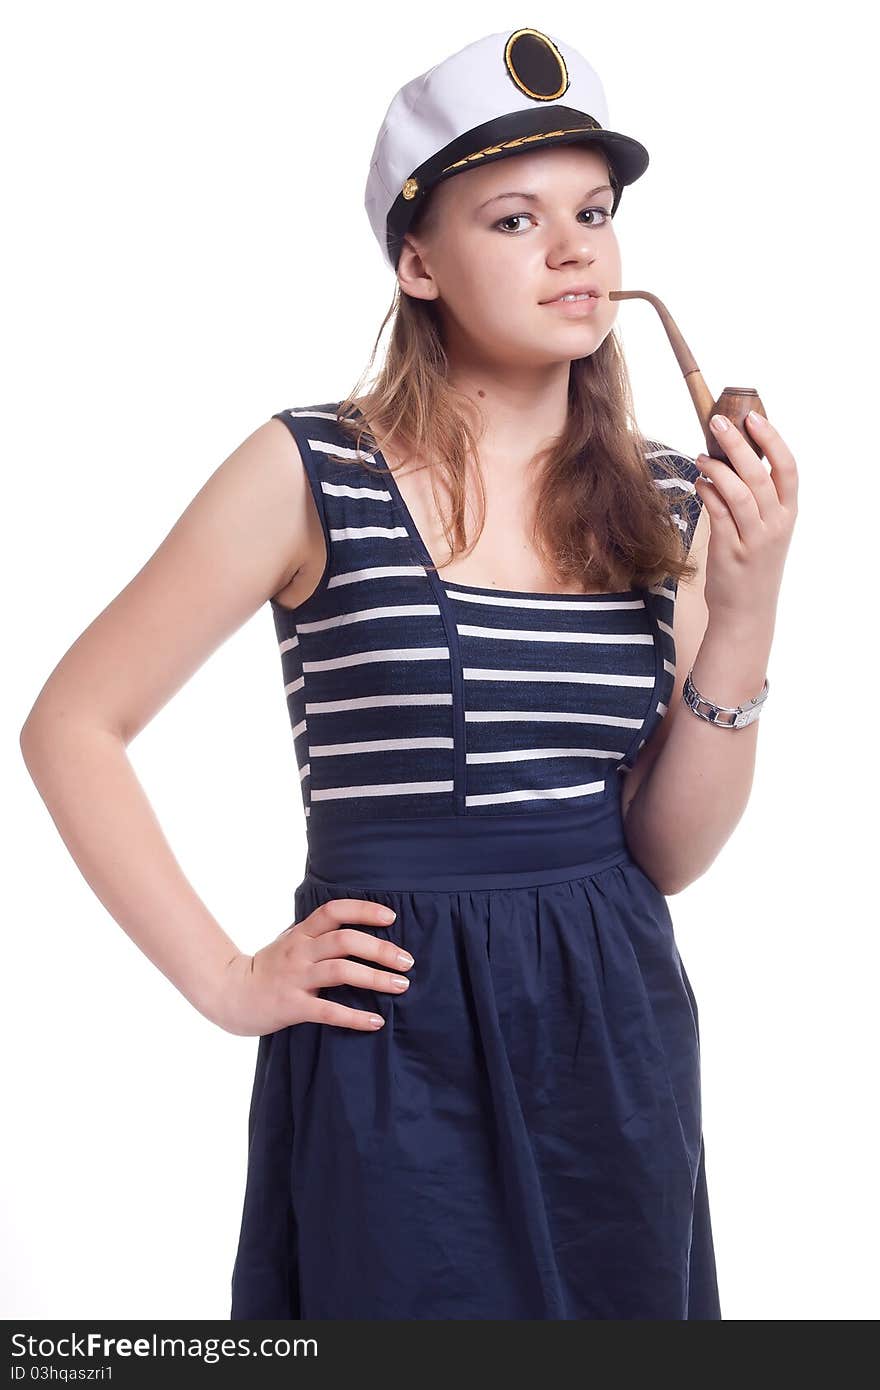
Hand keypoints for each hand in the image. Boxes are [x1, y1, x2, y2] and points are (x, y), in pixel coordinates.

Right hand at [212, 899, 413, 1036]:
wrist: (229, 994)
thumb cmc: (268, 968)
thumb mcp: (290, 942)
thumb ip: (317, 935)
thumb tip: (359, 929)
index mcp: (301, 933)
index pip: (334, 910)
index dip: (364, 910)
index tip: (391, 918)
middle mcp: (300, 951)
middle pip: (345, 941)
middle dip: (381, 949)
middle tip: (407, 961)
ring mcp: (295, 978)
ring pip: (341, 971)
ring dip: (376, 978)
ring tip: (401, 986)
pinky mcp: (292, 1006)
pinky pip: (328, 1010)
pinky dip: (355, 1016)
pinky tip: (376, 1021)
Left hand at [694, 411, 797, 629]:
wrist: (746, 611)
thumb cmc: (752, 564)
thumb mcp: (765, 530)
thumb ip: (756, 499)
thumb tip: (732, 460)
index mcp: (788, 514)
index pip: (788, 468)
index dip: (772, 440)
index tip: (754, 418)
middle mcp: (776, 524)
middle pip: (759, 475)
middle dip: (737, 444)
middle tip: (717, 423)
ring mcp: (754, 538)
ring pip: (738, 493)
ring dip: (716, 469)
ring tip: (700, 457)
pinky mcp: (730, 550)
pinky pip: (718, 513)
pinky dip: (707, 492)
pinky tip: (698, 483)